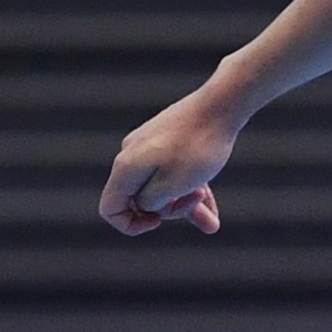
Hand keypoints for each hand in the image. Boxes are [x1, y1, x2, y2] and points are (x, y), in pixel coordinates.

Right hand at [100, 91, 236, 236]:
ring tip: (212, 218)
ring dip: (184, 205)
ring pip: (162, 187)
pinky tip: (210, 204)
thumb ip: (150, 203)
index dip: (129, 225)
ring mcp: (149, 146)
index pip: (110, 208)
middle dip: (170, 211)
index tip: (157, 222)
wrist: (221, 105)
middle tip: (198, 202)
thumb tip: (147, 205)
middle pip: (140, 199)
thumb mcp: (172, 186)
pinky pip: (173, 173)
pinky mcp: (166, 140)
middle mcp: (131, 154)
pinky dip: (189, 189)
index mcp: (126, 167)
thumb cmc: (197, 147)